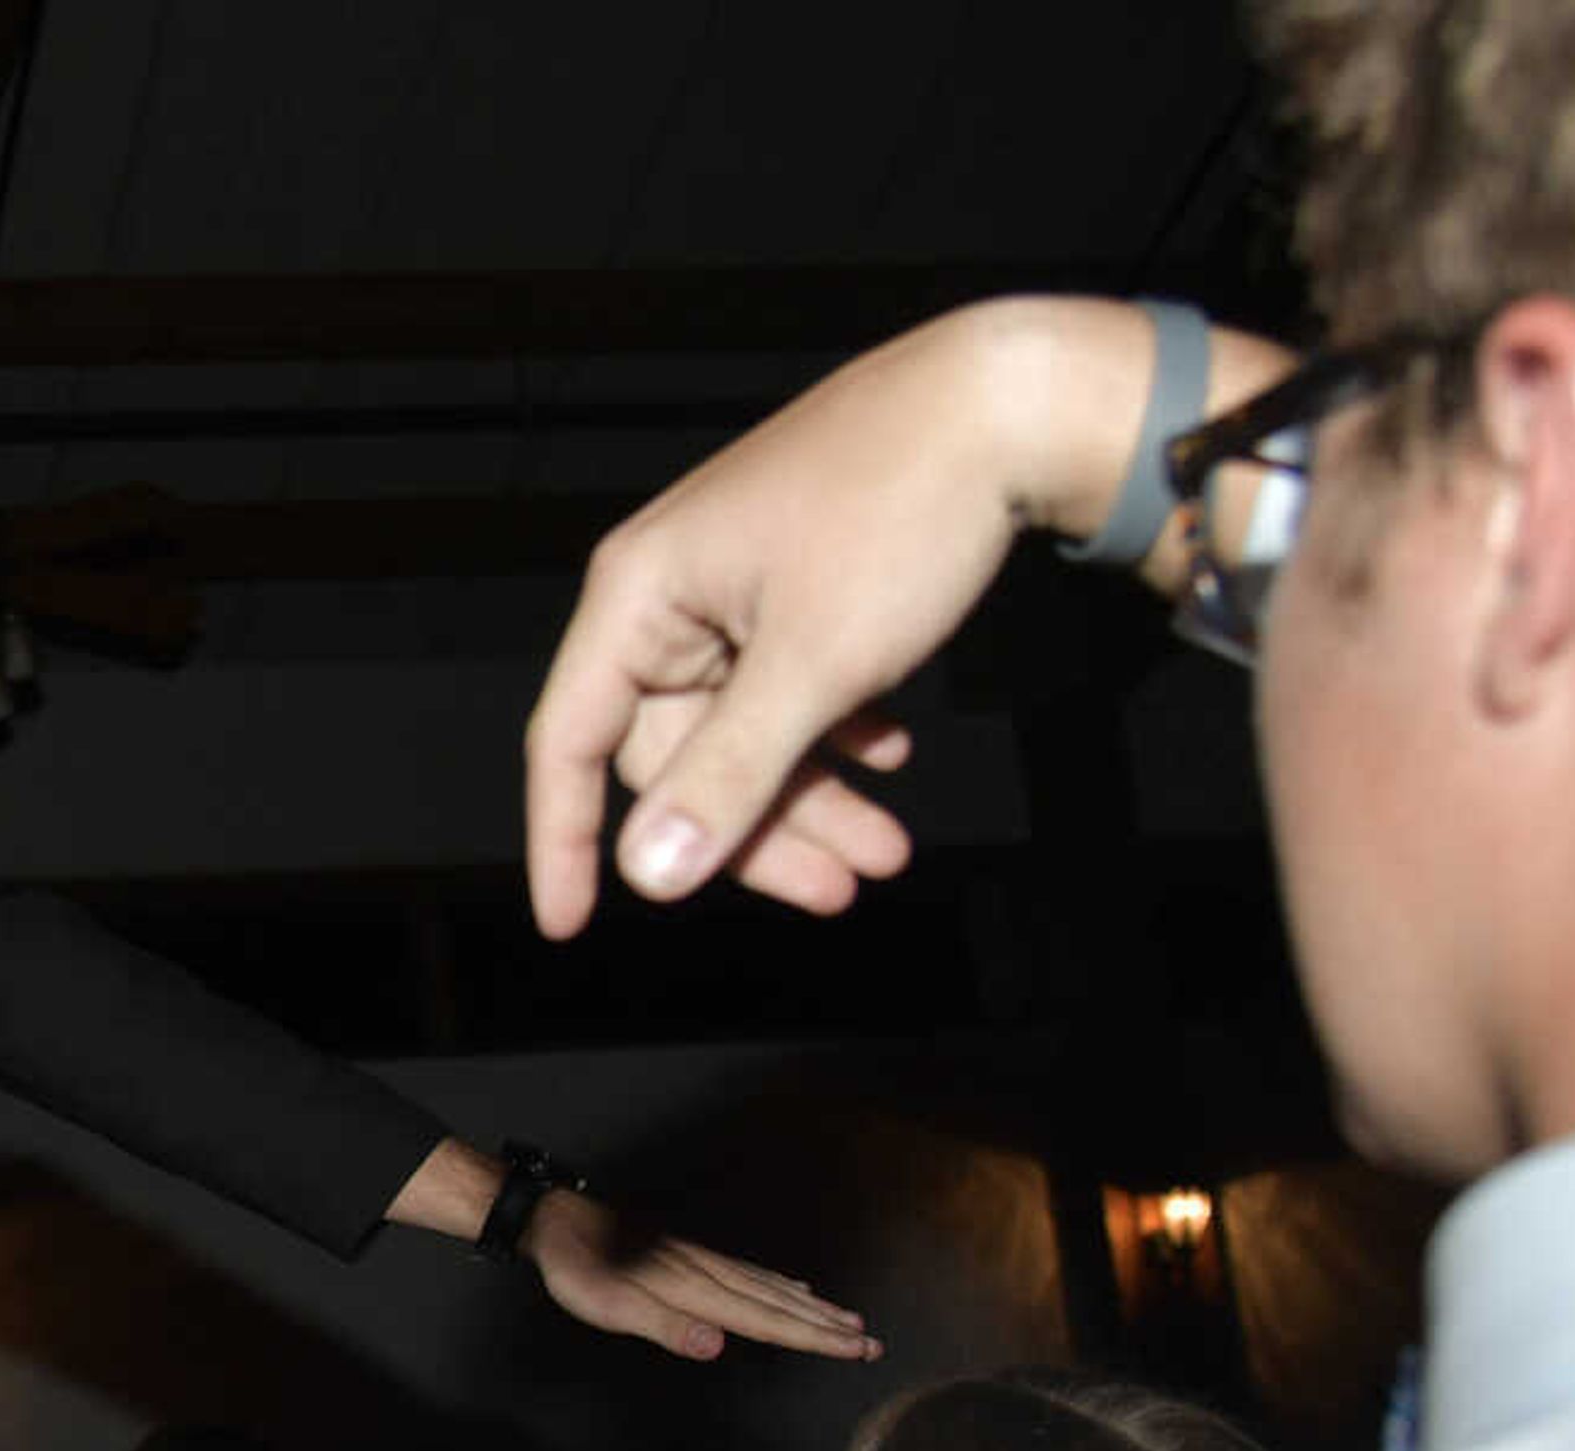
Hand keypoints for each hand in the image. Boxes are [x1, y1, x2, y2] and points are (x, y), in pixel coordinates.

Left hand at [390, 1138, 874, 1361]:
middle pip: (781, 1305)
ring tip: (849, 1321)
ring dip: (813, 1308)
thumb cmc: (580, 1268)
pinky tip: (795, 1288)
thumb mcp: (611, 1305)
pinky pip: (752, 1274)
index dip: (812, 1338)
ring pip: (772, 1288)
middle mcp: (709, 1275)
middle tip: (871, 1344)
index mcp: (696, 1291)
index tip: (853, 1349)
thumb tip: (715, 1346)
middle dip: (827, 1327)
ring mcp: (704, 1263)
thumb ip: (665, 1326)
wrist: (559, 1223)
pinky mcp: (693, 1257)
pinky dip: (782, 1285)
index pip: (766, 1320)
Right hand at [523, 297, 1172, 939]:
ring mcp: (737, 586)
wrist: (1012, 401)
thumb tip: (649, 875)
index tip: (568, 926)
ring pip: (747, 729)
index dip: (562, 839)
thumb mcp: (813, 663)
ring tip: (888, 849)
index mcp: (641, 594)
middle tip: (843, 888)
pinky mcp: (798, 580)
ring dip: (814, 795)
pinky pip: (792, 687)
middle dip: (761, 828)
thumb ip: (726, 775)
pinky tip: (889, 749)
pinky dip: (837, 732)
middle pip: (680, 752)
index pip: (570, 742)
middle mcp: (673, 591)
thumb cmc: (901, 507)